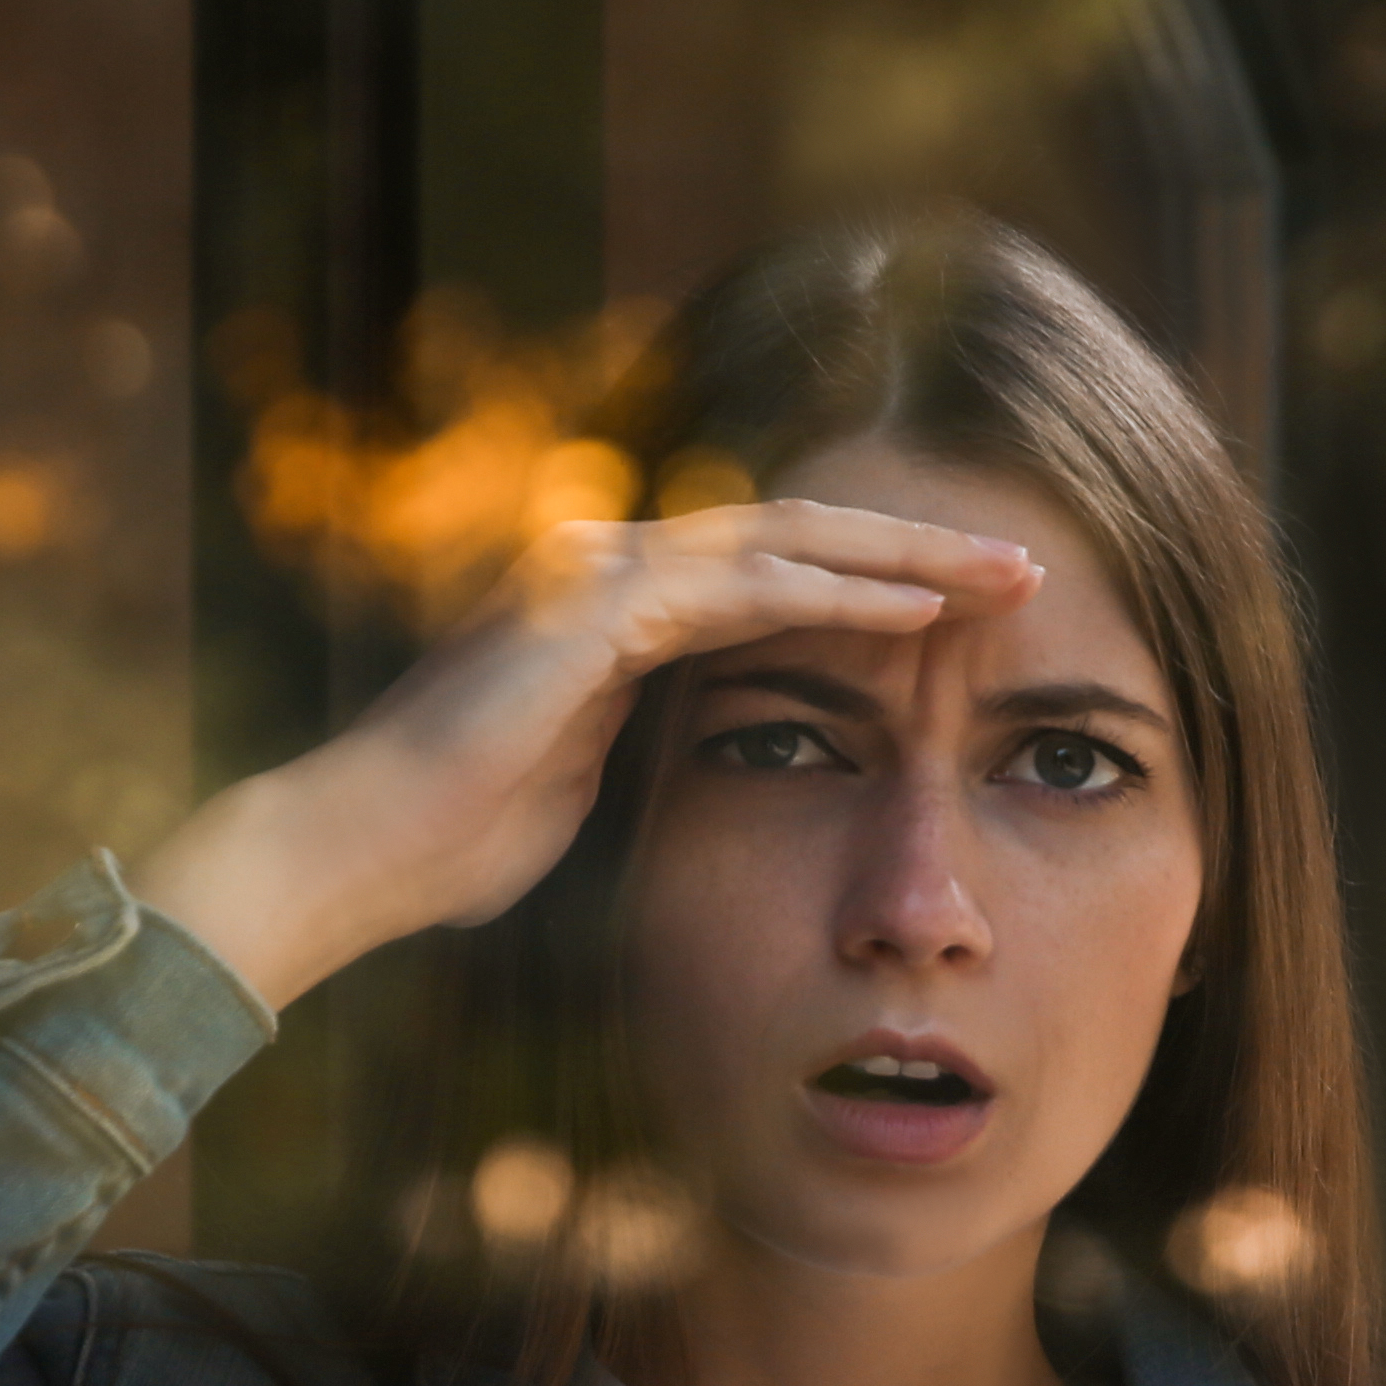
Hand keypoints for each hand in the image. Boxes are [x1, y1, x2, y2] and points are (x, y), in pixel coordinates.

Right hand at [134, 499, 1041, 1013]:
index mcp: (618, 609)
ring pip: (786, 538)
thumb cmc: (452, 845)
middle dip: (919, 543)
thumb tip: (709, 757)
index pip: (773, 571)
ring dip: (907, 553)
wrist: (356, 854)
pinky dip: (840, 593)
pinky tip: (920, 609)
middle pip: (797, 531)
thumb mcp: (582, 786)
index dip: (877, 579)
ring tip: (1006, 573)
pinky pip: (743, 587)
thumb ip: (643, 744)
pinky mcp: (593, 610)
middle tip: (1029, 564)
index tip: (976, 607)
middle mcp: (612, 567)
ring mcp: (598, 576)